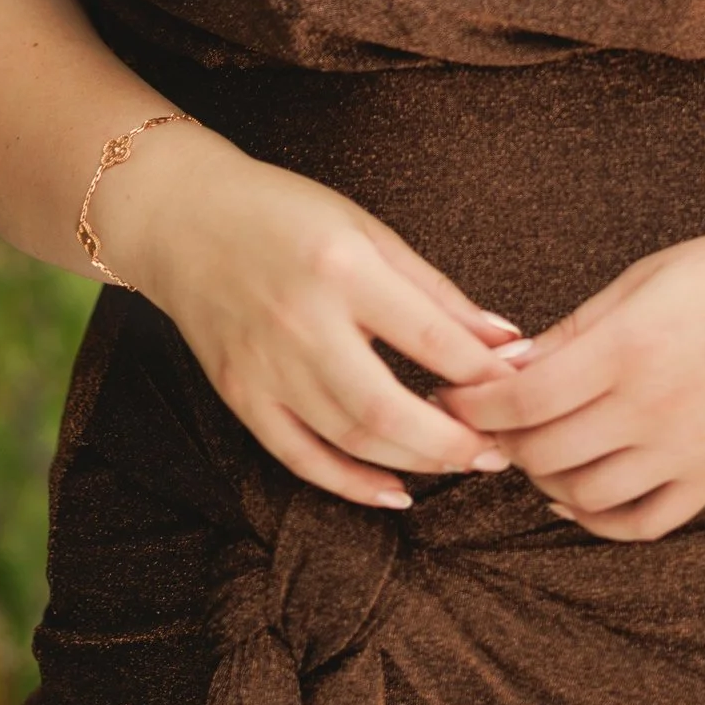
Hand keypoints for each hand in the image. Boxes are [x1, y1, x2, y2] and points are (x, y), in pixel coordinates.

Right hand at [92, 124, 526, 512]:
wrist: (183, 217)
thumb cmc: (284, 213)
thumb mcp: (367, 230)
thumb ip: (435, 291)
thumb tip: (507, 342)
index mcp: (341, 267)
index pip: (430, 338)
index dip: (484, 374)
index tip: (522, 389)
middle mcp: (301, 321)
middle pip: (388, 407)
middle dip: (453, 441)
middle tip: (499, 451)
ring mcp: (265, 365)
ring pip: (350, 439)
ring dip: (414, 461)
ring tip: (458, 463)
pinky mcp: (240, 395)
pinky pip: (300, 458)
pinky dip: (350, 484)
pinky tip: (394, 492)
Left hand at [435, 212, 704, 541]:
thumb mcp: (645, 278)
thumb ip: (574, 330)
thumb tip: (505, 366)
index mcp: (629, 348)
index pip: (521, 399)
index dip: (471, 404)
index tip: (448, 395)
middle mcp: (652, 409)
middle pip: (541, 454)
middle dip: (497, 442)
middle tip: (478, 424)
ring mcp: (686, 451)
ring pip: (582, 495)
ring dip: (541, 479)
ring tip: (527, 451)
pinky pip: (640, 523)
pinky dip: (595, 519)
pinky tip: (574, 494)